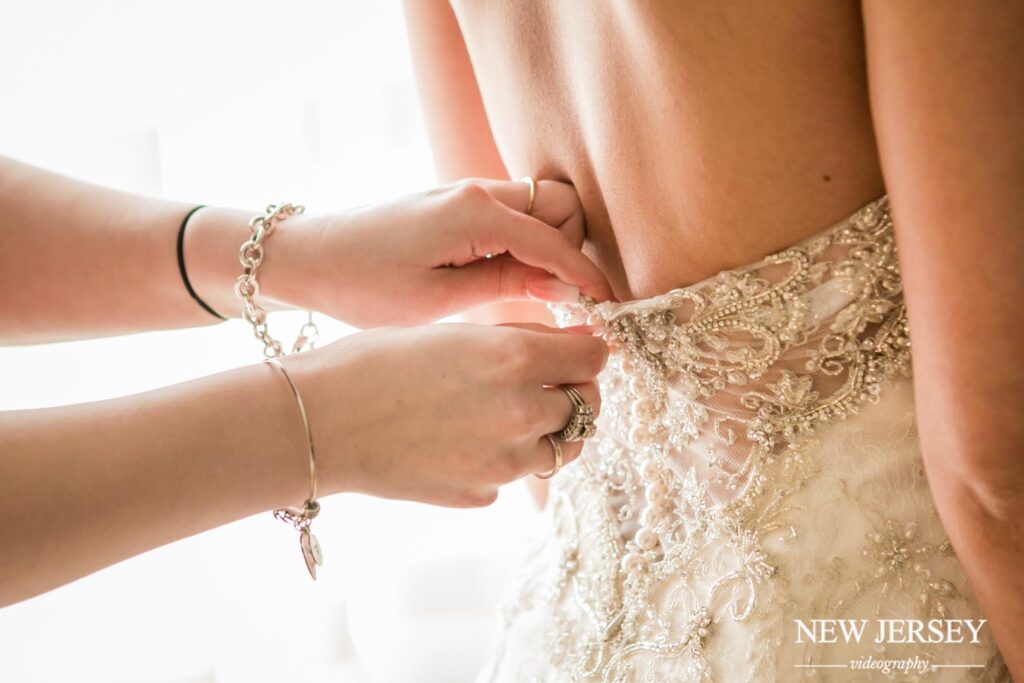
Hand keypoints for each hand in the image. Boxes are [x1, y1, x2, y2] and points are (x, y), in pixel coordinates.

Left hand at [274, 178, 614, 326]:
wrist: (310, 257)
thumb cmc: (364, 285)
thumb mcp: (437, 300)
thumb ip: (506, 286)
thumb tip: (564, 288)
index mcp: (475, 214)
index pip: (555, 241)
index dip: (585, 277)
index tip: (607, 309)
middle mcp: (476, 191)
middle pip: (560, 206)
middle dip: (572, 247)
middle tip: (558, 297)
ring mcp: (466, 191)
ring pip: (539, 205)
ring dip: (550, 242)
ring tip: (532, 292)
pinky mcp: (455, 201)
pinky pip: (512, 212)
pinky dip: (525, 239)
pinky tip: (508, 278)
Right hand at [284, 322, 607, 506]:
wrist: (322, 423)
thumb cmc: (376, 362)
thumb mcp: (453, 331)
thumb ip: (518, 339)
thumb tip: (571, 341)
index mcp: (516, 360)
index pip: (595, 358)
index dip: (588, 349)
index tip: (577, 347)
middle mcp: (521, 414)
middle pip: (587, 405)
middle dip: (572, 388)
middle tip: (546, 379)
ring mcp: (504, 462)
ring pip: (559, 447)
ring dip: (546, 428)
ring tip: (505, 411)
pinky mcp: (482, 493)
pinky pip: (512, 473)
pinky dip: (502, 457)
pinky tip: (463, 439)